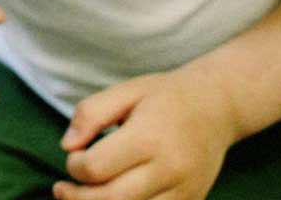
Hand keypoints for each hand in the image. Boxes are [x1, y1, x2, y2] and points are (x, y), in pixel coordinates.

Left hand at [55, 68, 243, 199]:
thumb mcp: (126, 91)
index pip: (96, 168)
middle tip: (62, 189)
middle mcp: (169, 169)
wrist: (218, 107)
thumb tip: (67, 146)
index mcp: (149, 137)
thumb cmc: (165, 97)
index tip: (74, 156)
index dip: (74, 167)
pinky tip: (111, 198)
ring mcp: (183, 191)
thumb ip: (90, 113)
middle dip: (77, 198)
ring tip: (83, 197)